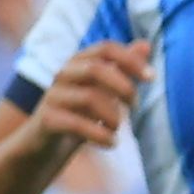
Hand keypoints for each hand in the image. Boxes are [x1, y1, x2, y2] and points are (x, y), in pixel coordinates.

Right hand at [27, 37, 152, 155]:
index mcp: (78, 63)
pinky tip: (111, 143)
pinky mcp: (46, 120)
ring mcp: (52, 97)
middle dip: (123, 88)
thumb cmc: (77, 116)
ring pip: (89, 97)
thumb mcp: (102, 92)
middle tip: (135, 107)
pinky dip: (101, 136)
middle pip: (95, 69)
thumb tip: (145, 44)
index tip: (152, 78)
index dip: (130, 60)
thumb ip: (122, 69)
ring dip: (113, 116)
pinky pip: (77, 124)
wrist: (41, 148)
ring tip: (117, 129)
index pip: (105, 48)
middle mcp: (62, 75)